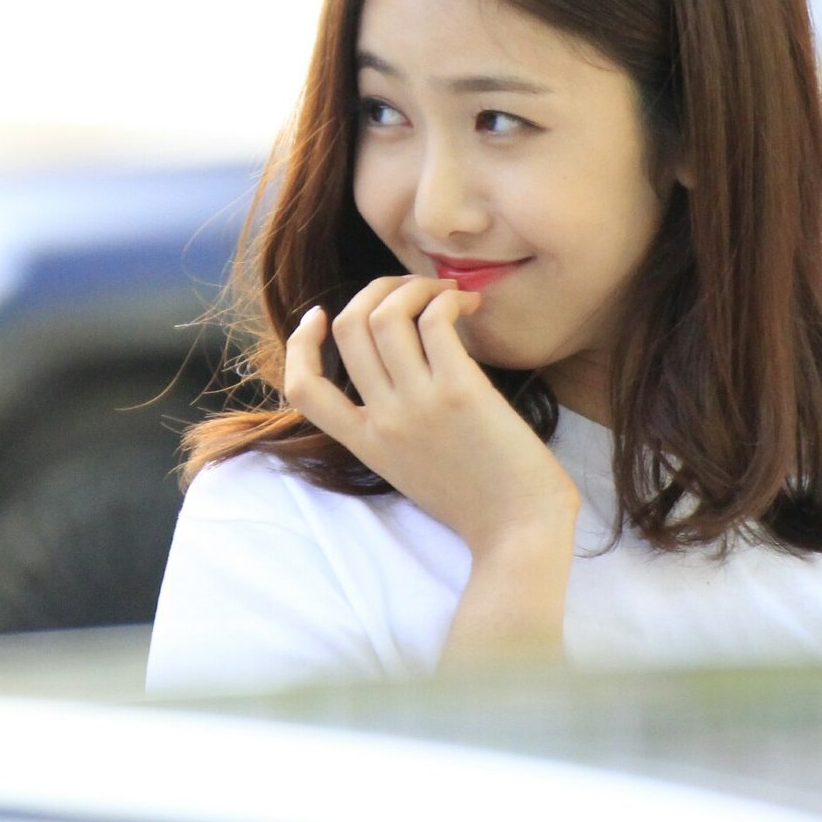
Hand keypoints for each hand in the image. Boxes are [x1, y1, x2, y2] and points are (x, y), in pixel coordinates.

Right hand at [285, 275, 579, 555]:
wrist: (521, 534)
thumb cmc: (482, 503)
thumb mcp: (413, 471)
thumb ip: (396, 430)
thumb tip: (401, 372)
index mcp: (366, 443)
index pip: (302, 389)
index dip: (300, 343)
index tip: (322, 314)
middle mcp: (383, 421)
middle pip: (350, 328)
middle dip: (375, 290)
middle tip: (412, 289)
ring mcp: (418, 406)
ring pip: (386, 315)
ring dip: (415, 286)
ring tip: (446, 292)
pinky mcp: (459, 393)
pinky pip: (434, 321)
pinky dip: (446, 299)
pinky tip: (467, 305)